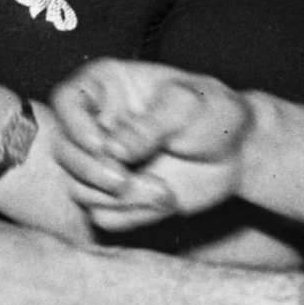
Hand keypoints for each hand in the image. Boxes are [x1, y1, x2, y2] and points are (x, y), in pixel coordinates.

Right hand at [50, 59, 254, 230]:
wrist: (238, 153)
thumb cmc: (215, 114)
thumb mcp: (189, 106)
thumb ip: (149, 125)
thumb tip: (112, 150)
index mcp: (107, 89)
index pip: (66, 100)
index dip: (73, 125)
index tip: (99, 144)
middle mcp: (97, 126)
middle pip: (65, 151)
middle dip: (93, 171)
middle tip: (125, 179)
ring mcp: (104, 163)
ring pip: (78, 187)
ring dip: (116, 198)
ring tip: (161, 191)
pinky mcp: (115, 197)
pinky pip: (102, 215)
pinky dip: (131, 214)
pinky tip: (164, 201)